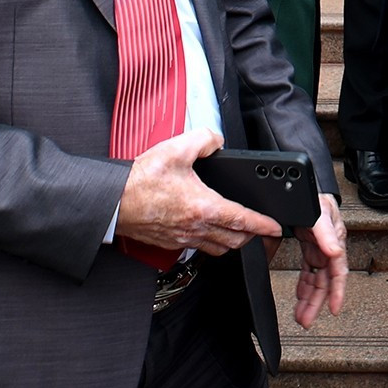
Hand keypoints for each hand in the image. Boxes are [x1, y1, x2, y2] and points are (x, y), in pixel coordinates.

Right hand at [115, 128, 281, 255]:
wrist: (111, 201)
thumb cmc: (139, 181)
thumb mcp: (177, 148)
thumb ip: (204, 139)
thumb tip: (217, 141)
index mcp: (203, 207)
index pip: (243, 220)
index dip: (263, 224)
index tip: (275, 227)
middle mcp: (195, 228)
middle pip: (235, 241)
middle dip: (252, 236)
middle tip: (261, 228)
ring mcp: (182, 238)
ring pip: (217, 248)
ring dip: (232, 241)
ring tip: (239, 231)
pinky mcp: (170, 242)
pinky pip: (198, 248)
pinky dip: (211, 242)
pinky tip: (208, 230)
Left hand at [290, 192, 347, 328]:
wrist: (299, 185)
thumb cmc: (314, 195)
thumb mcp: (320, 211)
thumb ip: (325, 231)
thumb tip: (335, 251)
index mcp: (333, 239)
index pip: (338, 270)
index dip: (337, 291)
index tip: (335, 309)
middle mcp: (328, 246)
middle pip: (326, 280)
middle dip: (317, 302)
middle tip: (307, 320)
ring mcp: (318, 248)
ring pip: (316, 279)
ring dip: (309, 298)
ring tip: (301, 315)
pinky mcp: (309, 247)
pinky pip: (308, 271)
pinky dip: (304, 285)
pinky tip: (300, 297)